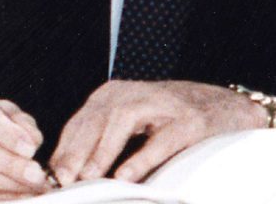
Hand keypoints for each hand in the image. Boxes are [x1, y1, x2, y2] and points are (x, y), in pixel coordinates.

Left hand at [50, 80, 265, 184]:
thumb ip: (102, 142)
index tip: (49, 175)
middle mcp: (134, 93)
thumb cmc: (172, 121)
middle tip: (63, 180)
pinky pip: (159, 141)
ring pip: (121, 122)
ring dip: (102, 152)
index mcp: (113, 95)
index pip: (79, 122)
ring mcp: (162, 104)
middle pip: (95, 120)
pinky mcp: (189, 121)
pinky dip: (140, 159)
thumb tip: (70, 174)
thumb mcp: (132, 125)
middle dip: (75, 153)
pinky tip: (125, 177)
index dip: (63, 149)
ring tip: (89, 177)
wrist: (226, 107)